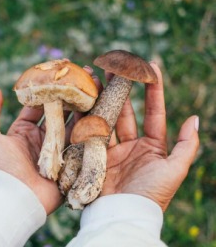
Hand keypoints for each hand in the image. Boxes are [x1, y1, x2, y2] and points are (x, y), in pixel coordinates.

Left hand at [0, 66, 98, 214]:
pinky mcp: (70, 164)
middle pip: (59, 113)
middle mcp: (42, 140)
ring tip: (95, 89)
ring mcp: (57, 151)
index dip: (48, 90)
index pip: (38, 106)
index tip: (59, 73)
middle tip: (83, 77)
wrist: (13, 200)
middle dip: (70, 95)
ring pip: (73, 125)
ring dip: (83, 108)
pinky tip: (100, 112)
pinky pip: (82, 143)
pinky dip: (90, 129)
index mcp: (24, 132)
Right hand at [101, 63, 199, 210]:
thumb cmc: (152, 194)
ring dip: (102, 97)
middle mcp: (131, 144)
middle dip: (122, 88)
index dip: (154, 90)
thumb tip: (195, 118)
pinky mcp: (94, 153)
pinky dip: (87, 114)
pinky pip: (91, 130)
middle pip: (127, 110)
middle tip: (116, 66)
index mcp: (152, 145)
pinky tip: (84, 98)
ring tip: (97, 76)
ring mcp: (112, 148)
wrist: (122, 214)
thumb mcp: (175, 170)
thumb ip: (186, 145)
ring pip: (108, 116)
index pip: (154, 112)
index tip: (152, 67)